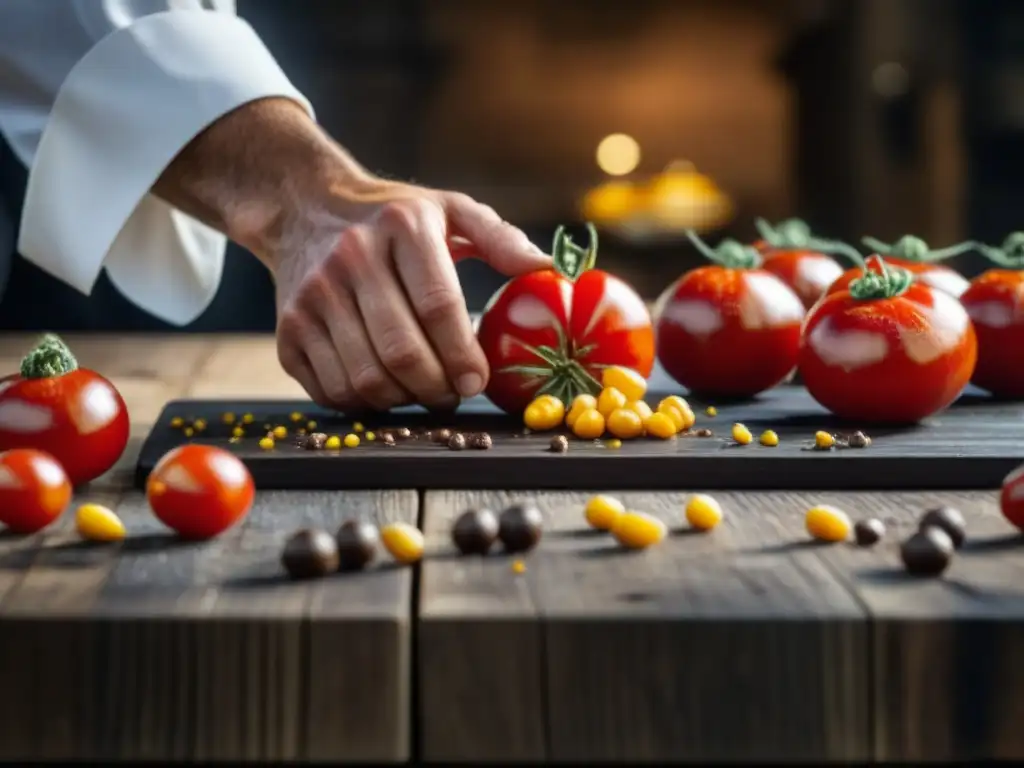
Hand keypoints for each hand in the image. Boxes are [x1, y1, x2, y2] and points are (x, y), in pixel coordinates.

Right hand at [150, 97, 548, 409]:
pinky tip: (386, 387)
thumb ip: (502, 238)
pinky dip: (365, 403)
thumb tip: (550, 269)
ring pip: (366, 379)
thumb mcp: (450, 210)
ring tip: (424, 391)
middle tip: (455, 394)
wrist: (305, 210)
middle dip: (438, 388)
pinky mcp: (288, 330)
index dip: (463, 354)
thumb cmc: (392, 217)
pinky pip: (332, 390)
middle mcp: (351, 259)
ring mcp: (312, 297)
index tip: (478, 380)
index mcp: (401, 227)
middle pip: (401, 352)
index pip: (438, 305)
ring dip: (404, 401)